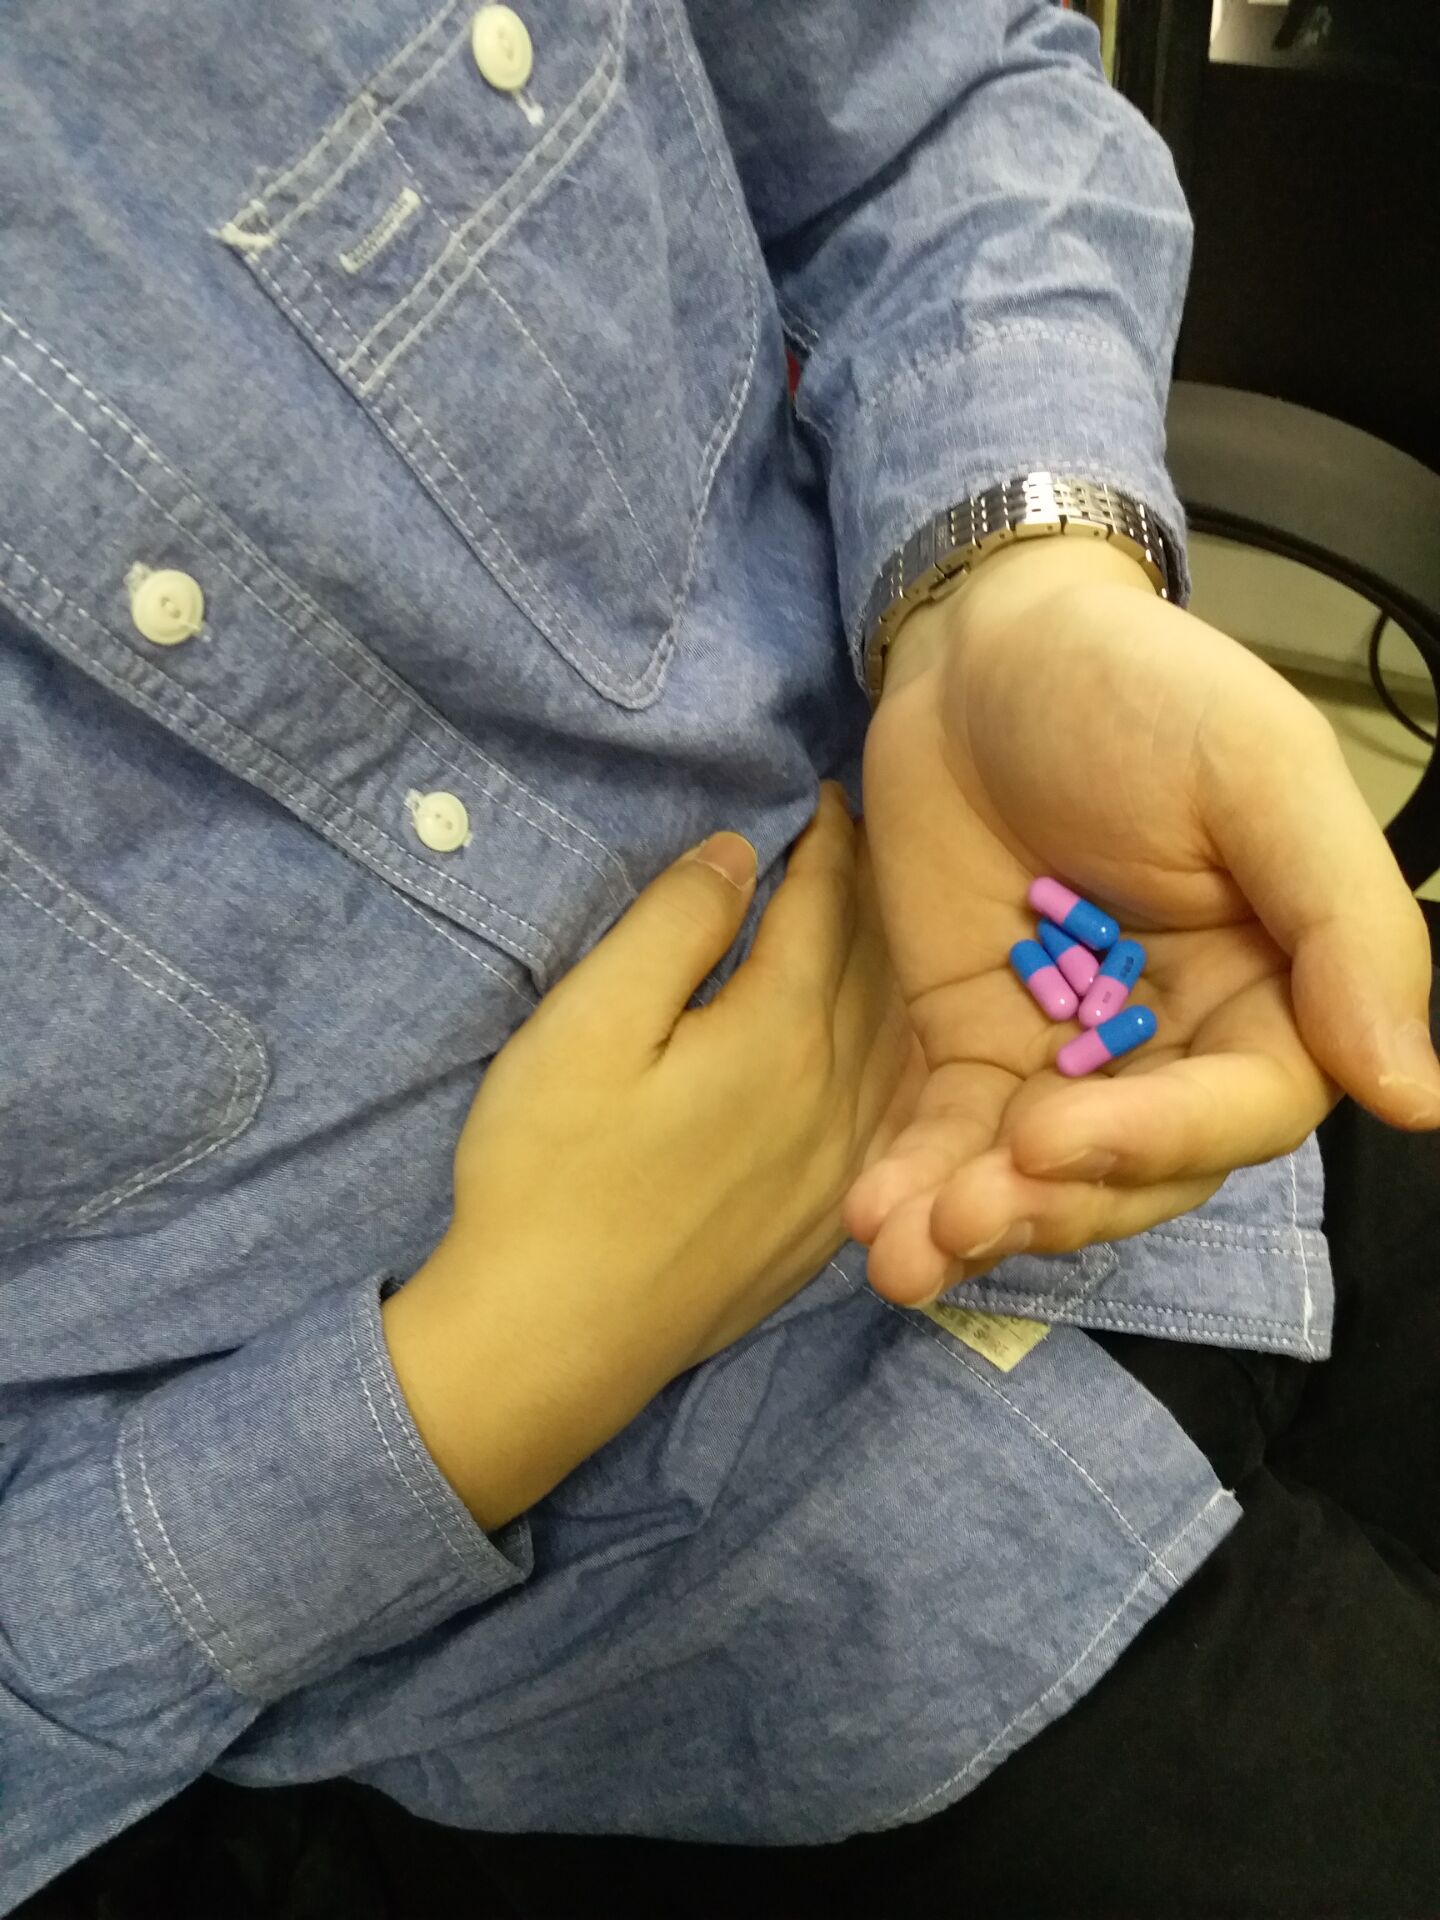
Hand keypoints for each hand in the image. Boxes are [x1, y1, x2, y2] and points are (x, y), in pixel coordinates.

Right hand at [384, 783, 923, 1527]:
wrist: (553, 1340)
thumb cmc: (549, 1171)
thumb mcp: (587, 1024)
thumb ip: (671, 926)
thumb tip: (738, 851)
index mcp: (780, 1031)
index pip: (824, 909)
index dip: (827, 843)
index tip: (831, 794)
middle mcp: (836, 1094)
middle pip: (875, 968)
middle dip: (873, 895)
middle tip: (867, 841)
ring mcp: (840, 1167)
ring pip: (895, 1041)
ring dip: (894, 973)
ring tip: (882, 927)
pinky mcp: (823, 1223)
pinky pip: (890, 1114)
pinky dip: (896, 1058)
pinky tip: (886, 1051)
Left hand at [845, 537, 1439, 1306]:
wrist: (980, 647)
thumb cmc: (1137, 686)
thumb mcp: (1260, 771)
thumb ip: (1347, 924)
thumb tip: (1416, 1096)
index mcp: (1277, 988)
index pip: (1246, 1106)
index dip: (1161, 1140)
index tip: (1057, 1137)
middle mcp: (1179, 1041)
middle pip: (1139, 1168)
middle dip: (1057, 1202)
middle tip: (967, 1215)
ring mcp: (1068, 1054)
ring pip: (1041, 1173)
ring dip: (978, 1219)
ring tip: (901, 1249)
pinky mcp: (972, 1045)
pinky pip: (951, 1132)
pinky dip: (916, 1178)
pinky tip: (870, 1216)